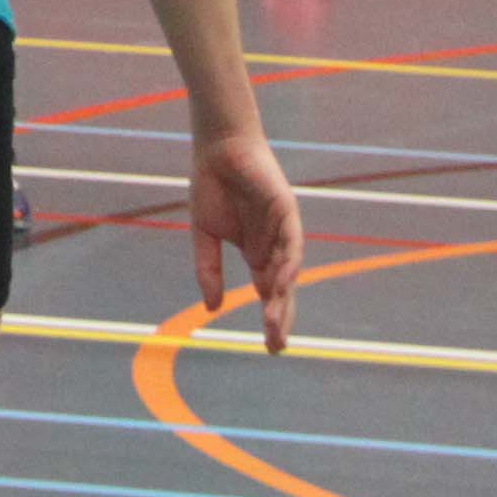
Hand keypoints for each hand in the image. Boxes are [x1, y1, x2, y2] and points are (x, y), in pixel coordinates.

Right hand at [187, 128, 301, 352]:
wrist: (218, 148)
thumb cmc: (211, 187)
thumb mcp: (204, 236)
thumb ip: (209, 271)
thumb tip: (213, 308)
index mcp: (257, 254)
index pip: (269, 295)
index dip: (272, 319)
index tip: (269, 348)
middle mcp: (274, 247)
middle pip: (283, 290)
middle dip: (281, 318)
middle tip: (276, 346)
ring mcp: (283, 231)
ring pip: (288, 272)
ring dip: (283, 298)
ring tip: (273, 325)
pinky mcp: (287, 213)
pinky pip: (292, 244)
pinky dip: (288, 264)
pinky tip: (281, 284)